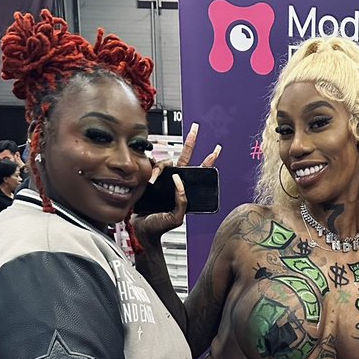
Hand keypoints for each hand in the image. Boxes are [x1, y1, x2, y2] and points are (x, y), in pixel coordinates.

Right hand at [133, 123, 221, 244]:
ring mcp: (162, 178)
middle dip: (191, 141)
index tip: (217, 149)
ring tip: (154, 182)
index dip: (208, 160)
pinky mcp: (149, 177)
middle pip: (185, 157)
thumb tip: (179, 180)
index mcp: (184, 190)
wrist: (141, 230)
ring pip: (165, 162)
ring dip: (161, 169)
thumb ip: (182, 201)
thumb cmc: (159, 227)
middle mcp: (174, 181)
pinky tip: (149, 177)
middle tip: (196, 127)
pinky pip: (151, 165)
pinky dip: (150, 168)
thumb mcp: (176, 217)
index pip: (199, 172)